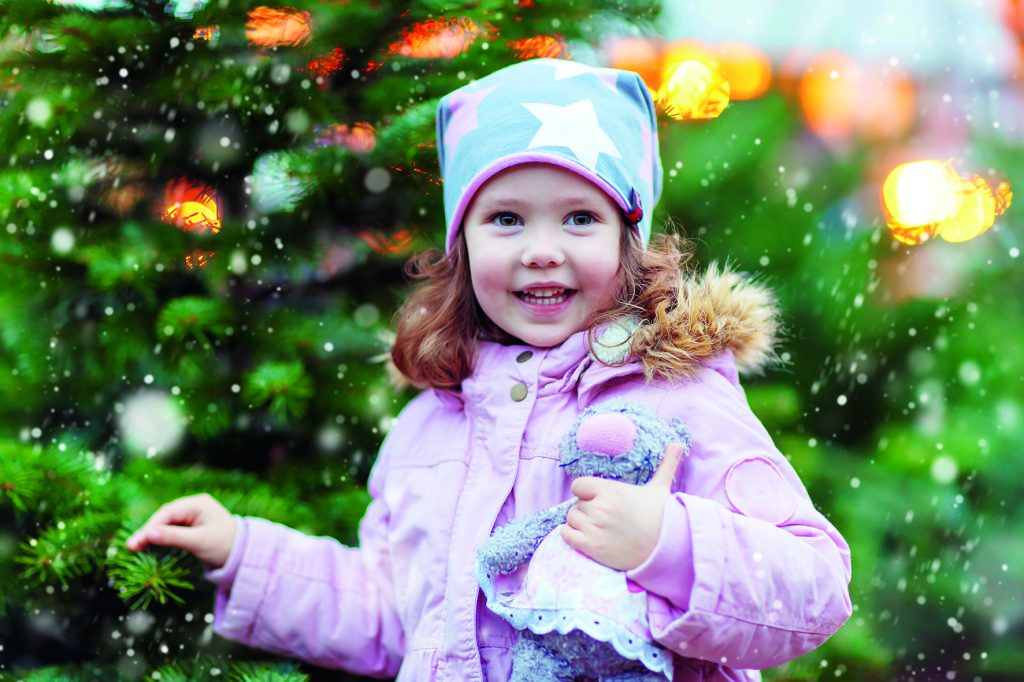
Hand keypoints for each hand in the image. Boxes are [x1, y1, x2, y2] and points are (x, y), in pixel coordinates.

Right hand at [125, 493, 237, 568]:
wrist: (244, 555)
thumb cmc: (225, 546)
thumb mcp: (199, 542)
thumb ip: (174, 537)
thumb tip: (148, 534)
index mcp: (199, 504)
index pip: (169, 513)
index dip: (151, 526)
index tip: (137, 541)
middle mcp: (194, 506)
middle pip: (165, 517)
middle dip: (148, 531)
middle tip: (131, 546)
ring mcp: (193, 515)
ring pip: (166, 523)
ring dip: (152, 534)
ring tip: (134, 547)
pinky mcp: (191, 526)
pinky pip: (171, 529)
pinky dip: (160, 537)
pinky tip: (148, 545)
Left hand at [561, 443, 684, 570]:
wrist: (666, 550)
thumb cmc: (661, 517)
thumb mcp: (661, 488)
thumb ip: (666, 465)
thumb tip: (678, 443)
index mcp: (611, 490)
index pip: (579, 485)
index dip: (586, 492)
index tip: (598, 499)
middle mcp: (600, 507)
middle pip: (576, 504)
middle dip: (587, 510)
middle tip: (605, 518)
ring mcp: (594, 527)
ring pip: (571, 519)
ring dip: (580, 524)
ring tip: (599, 528)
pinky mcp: (591, 546)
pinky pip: (566, 535)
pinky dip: (571, 536)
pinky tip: (586, 538)